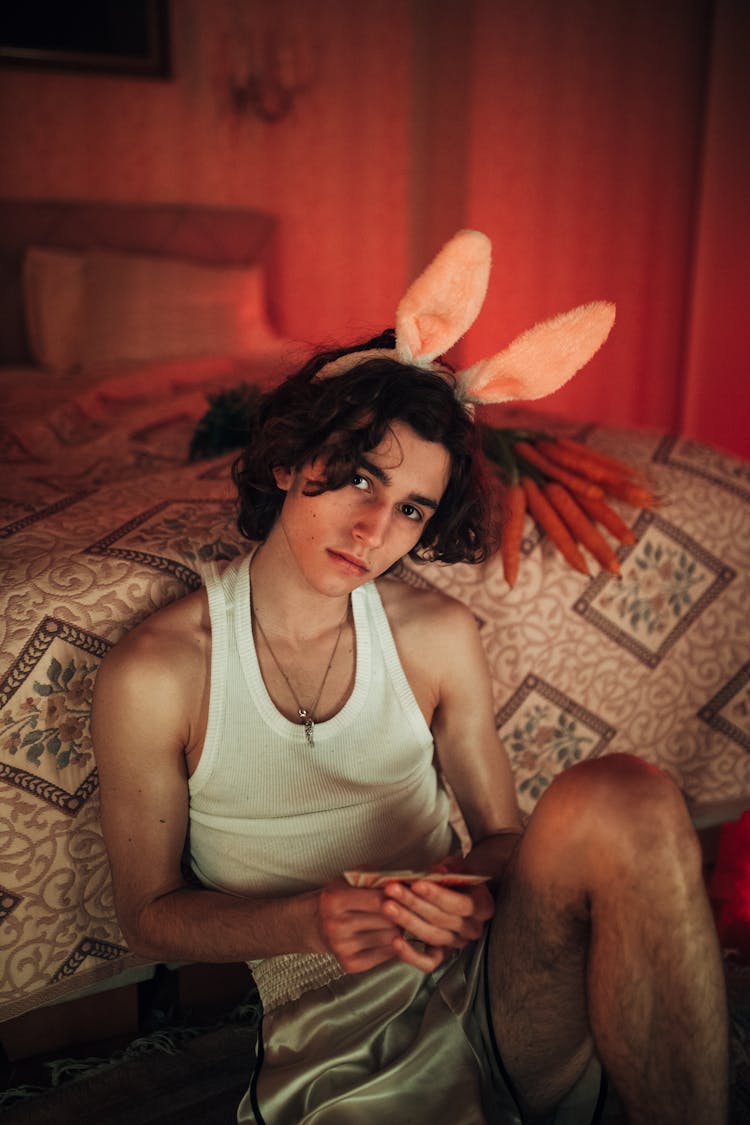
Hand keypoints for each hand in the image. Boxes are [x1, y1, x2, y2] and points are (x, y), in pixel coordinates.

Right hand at [317, 878, 402, 972]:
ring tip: (393, 921)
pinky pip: (384, 955)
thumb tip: (404, 882)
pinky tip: (387, 935)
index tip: (404, 894)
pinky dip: (392, 945)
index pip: (379, 899)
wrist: (318, 924)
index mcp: (334, 899)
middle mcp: (335, 925)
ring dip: (398, 929)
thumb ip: (375, 876)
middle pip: (386, 920)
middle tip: (402, 908)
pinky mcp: (350, 964)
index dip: (397, 896)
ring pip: (389, 938)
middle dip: (400, 913)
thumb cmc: (339, 898)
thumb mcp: (351, 879)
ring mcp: (341, 947)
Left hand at [380, 872, 494, 971]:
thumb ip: (451, 868)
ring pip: (431, 935)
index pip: (460, 904)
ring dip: (406, 921)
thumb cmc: (458, 877)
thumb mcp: (459, 867)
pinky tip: (395, 941)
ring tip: (387, 906)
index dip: (437, 894)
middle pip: (441, 918)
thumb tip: (437, 871)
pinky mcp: (442, 956)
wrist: (462, 893)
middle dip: (413, 903)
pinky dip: (410, 954)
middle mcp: (473, 929)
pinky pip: (428, 962)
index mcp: (483, 907)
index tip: (416, 883)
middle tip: (392, 890)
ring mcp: (457, 943)